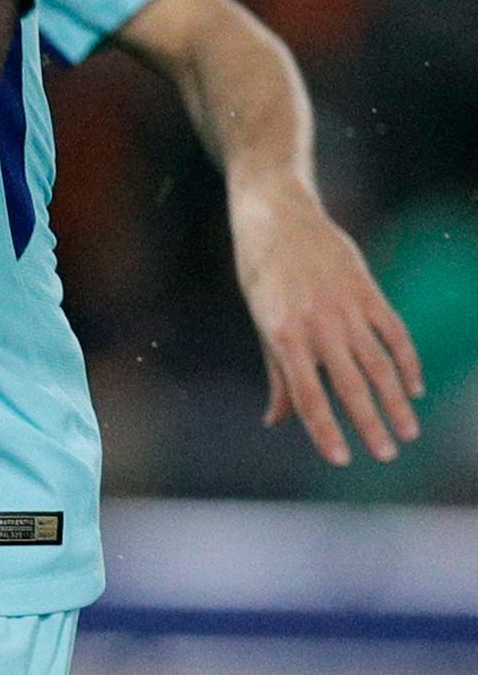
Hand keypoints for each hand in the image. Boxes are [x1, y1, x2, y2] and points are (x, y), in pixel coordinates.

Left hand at [230, 179, 425, 463]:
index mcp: (282, 334)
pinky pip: (394, 333)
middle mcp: (317, 324)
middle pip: (349, 384)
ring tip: (407, 433)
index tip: (342, 459)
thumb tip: (276, 420)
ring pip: (379, 363)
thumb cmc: (260, 274)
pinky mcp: (368, 292)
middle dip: (370, 423)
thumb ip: (276, 373)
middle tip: (387, 456)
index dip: (325, 429)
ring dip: (396, 400)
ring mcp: (346, 307)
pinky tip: (414, 388)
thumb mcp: (260, 321)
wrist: (277, 215)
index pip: (306, 394)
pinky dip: (408, 362)